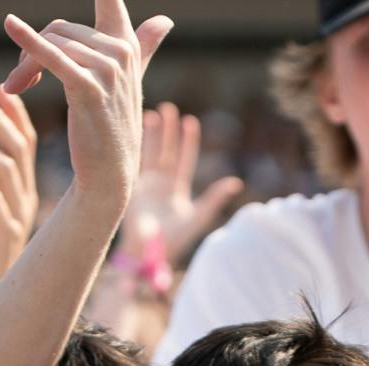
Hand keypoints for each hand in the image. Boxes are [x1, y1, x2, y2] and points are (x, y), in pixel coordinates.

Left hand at [0, 0, 171, 209]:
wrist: (108, 175)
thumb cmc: (111, 128)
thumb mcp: (129, 80)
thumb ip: (142, 45)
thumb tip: (163, 19)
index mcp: (125, 43)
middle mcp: (120, 51)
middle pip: (60, 27)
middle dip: (32, 51)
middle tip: (17, 83)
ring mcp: (107, 70)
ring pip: (51, 45)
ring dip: (24, 68)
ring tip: (14, 92)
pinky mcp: (88, 89)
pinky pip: (53, 58)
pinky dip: (29, 44)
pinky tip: (11, 28)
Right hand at [119, 102, 242, 267]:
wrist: (149, 253)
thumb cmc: (175, 240)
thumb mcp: (199, 216)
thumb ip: (215, 198)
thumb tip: (236, 182)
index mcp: (177, 188)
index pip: (184, 159)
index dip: (187, 141)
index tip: (190, 121)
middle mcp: (161, 183)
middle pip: (166, 151)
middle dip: (168, 131)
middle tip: (169, 108)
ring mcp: (146, 185)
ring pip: (149, 153)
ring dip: (150, 135)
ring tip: (152, 113)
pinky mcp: (132, 188)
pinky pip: (134, 164)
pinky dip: (134, 148)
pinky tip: (132, 132)